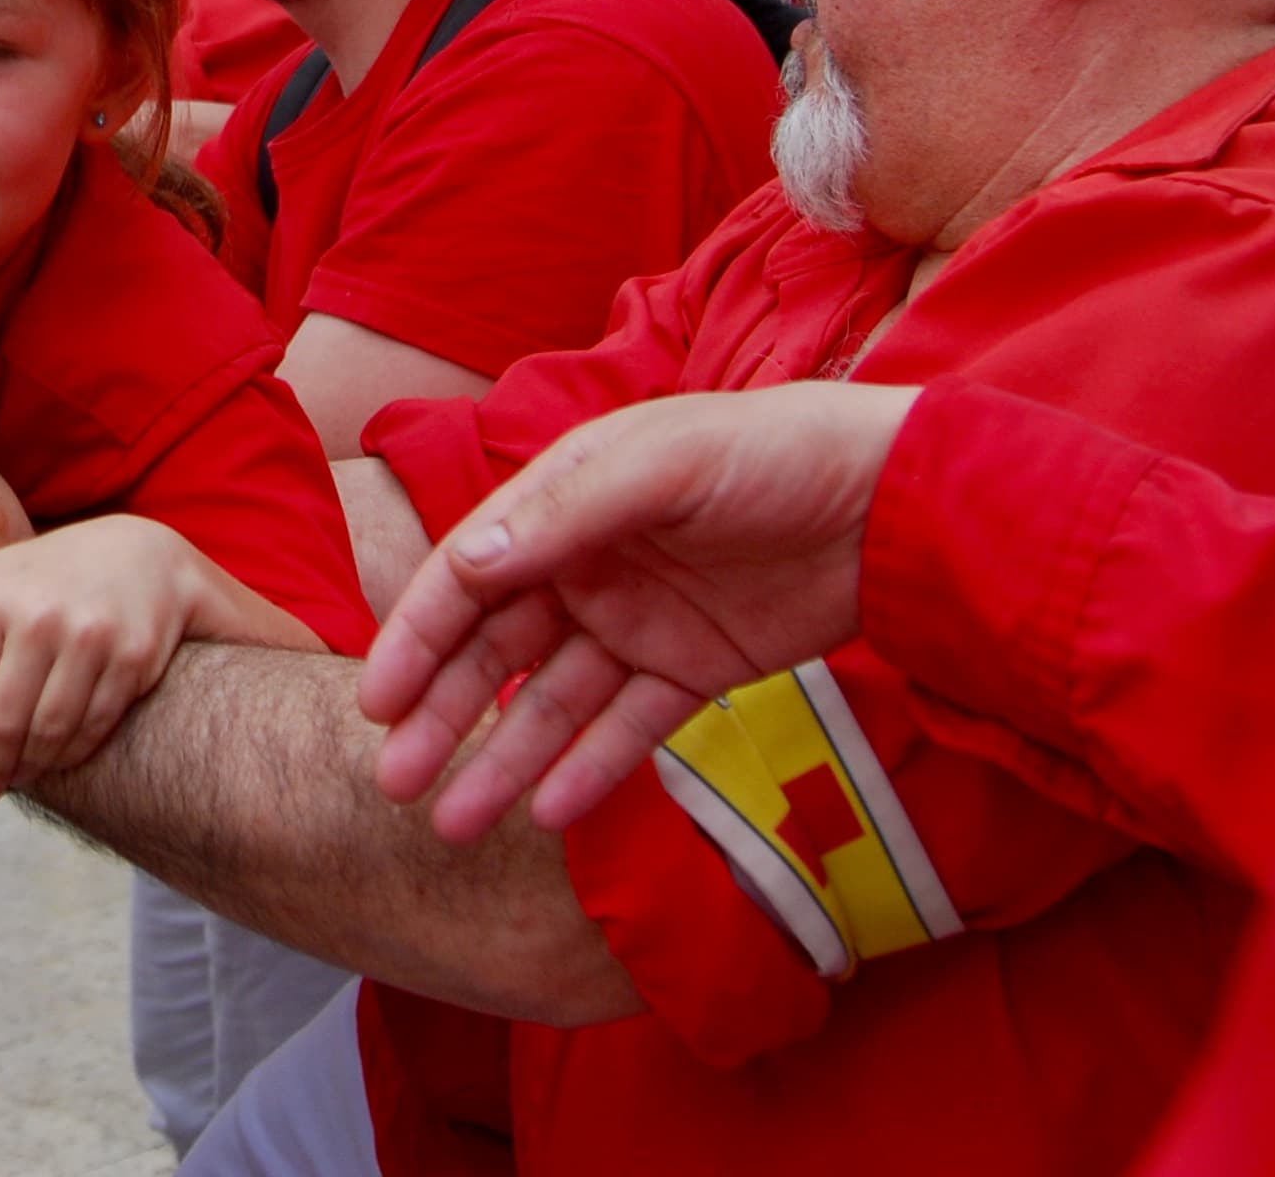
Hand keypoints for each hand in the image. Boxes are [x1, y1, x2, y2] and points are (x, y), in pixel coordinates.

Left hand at [0, 518, 200, 799]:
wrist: (140, 558)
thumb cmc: (47, 581)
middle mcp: (38, 615)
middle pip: (5, 720)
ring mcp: (89, 635)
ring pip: (51, 730)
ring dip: (34, 766)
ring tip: (22, 777)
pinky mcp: (132, 655)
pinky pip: (95, 725)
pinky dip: (74, 753)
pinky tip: (61, 759)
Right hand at [358, 382, 917, 844]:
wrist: (897, 496)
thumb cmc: (774, 451)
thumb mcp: (662, 465)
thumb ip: (563, 516)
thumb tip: (464, 566)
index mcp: (562, 503)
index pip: (466, 578)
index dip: (416, 640)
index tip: (377, 706)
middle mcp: (587, 566)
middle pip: (495, 652)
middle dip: (442, 716)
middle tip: (397, 783)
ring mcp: (640, 622)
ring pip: (551, 704)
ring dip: (502, 760)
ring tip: (458, 823)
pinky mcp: (698, 669)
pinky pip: (630, 729)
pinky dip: (588, 770)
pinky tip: (549, 812)